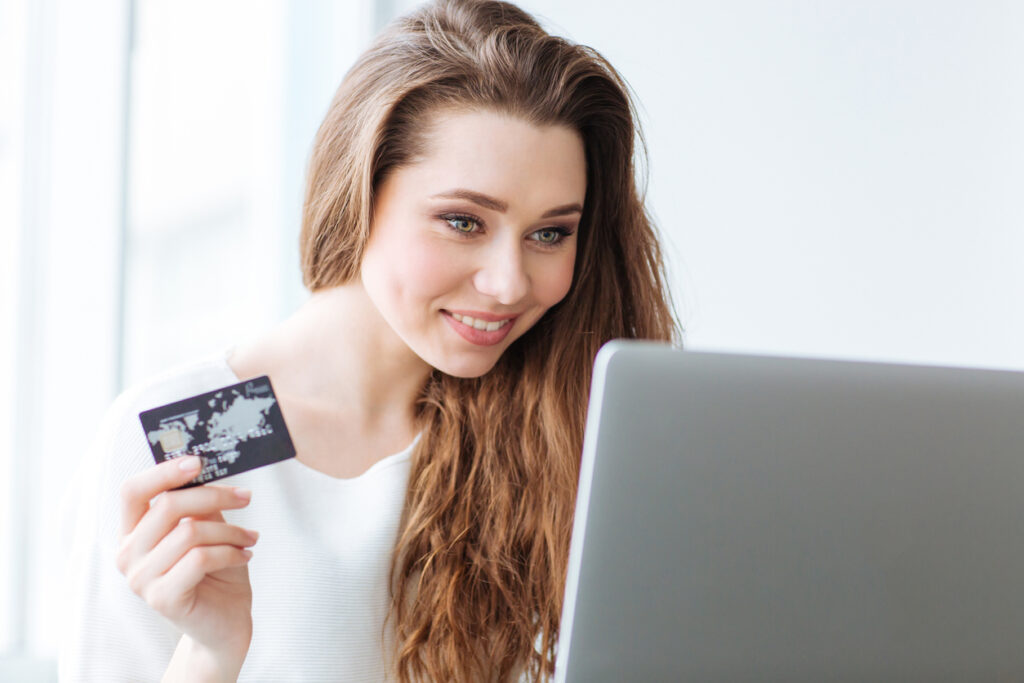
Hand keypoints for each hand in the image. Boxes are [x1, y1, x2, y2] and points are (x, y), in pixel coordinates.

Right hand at [117, 456, 258, 666]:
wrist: (225, 623)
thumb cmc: (216, 572)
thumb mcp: (208, 530)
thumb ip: (199, 505)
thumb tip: (206, 469)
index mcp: (133, 533)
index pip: (133, 491)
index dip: (164, 471)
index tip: (198, 461)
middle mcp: (128, 554)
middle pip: (167, 505)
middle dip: (215, 496)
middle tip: (246, 497)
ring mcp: (140, 579)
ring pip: (190, 531)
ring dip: (230, 531)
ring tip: (249, 539)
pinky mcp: (161, 598)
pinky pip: (200, 558)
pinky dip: (230, 552)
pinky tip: (244, 556)